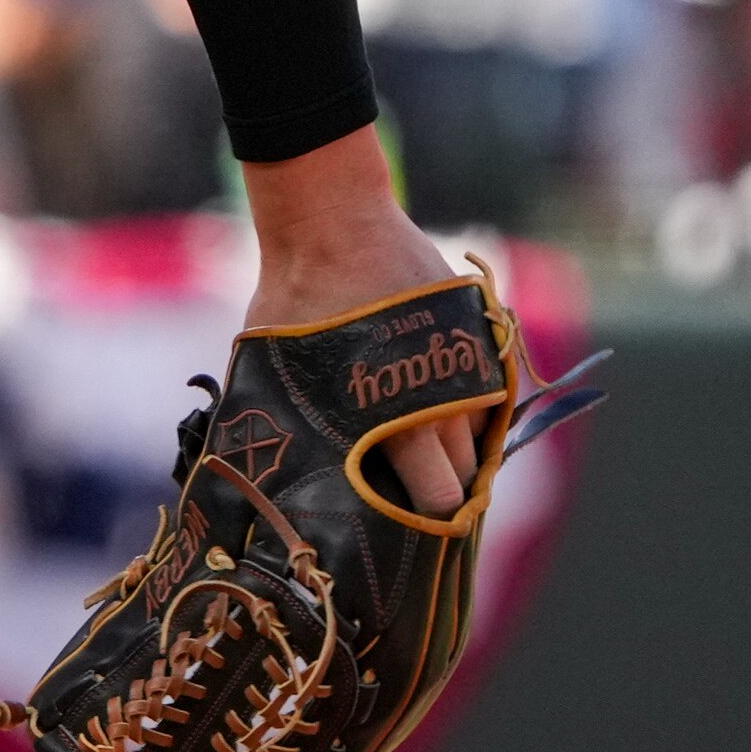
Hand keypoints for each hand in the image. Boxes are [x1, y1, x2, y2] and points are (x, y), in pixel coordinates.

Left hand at [239, 125, 475, 517]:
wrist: (334, 222)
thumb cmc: (295, 299)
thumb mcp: (276, 371)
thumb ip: (291, 426)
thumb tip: (268, 475)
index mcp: (398, 425)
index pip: (438, 504)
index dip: (420, 523)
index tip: (399, 529)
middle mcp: (443, 404)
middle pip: (462, 479)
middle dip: (439, 492)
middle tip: (402, 492)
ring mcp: (467, 368)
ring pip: (477, 437)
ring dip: (452, 448)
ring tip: (409, 443)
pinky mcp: (479, 335)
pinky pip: (483, 393)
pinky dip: (462, 406)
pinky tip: (426, 402)